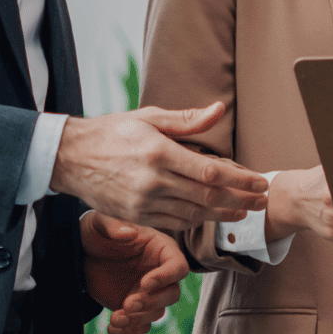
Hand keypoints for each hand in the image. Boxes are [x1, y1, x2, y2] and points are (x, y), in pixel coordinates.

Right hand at [51, 102, 268, 230]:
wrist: (70, 158)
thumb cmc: (111, 132)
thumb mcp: (148, 117)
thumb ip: (187, 120)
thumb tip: (219, 110)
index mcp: (158, 153)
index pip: (210, 172)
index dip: (240, 180)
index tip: (259, 182)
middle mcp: (152, 182)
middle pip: (208, 197)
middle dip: (241, 200)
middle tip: (262, 200)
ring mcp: (143, 203)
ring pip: (194, 214)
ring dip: (224, 214)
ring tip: (246, 211)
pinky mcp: (136, 217)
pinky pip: (175, 223)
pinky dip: (198, 220)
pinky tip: (213, 216)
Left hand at [80, 211, 187, 333]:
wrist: (80, 254)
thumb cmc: (95, 232)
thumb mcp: (99, 222)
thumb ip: (113, 225)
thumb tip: (130, 232)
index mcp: (160, 248)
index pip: (178, 266)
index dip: (166, 277)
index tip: (144, 283)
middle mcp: (159, 272)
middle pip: (172, 294)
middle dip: (151, 302)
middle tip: (128, 304)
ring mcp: (147, 293)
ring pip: (157, 312)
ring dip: (138, 319)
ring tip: (116, 317)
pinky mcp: (135, 309)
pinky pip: (140, 326)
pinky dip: (129, 331)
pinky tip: (112, 327)